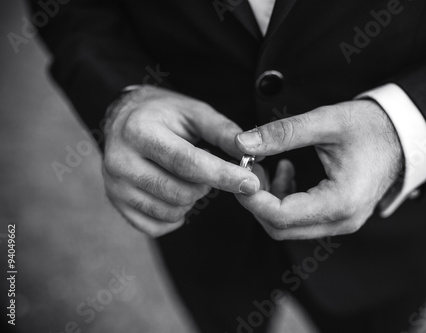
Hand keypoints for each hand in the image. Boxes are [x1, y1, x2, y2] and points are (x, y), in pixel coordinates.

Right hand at [103, 86, 259, 236]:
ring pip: (171, 211)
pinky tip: (174, 191)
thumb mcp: (194, 112)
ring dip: (192, 199)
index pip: (186, 163)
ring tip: (188, 176)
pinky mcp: (116, 203)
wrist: (124, 118)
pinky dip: (175, 215)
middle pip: (181, 192)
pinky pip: (157, 226)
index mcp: (139, 131)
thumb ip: (223, 132)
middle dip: (207, 185)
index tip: (250, 183)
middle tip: (207, 168)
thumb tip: (251, 155)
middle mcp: (120, 161)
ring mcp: (115, 186)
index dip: (222, 175)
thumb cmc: (164, 114)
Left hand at [234, 100, 402, 239]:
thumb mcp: (326, 122)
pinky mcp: (338, 217)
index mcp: (340, 202)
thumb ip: (283, 133)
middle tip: (250, 167)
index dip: (251, 197)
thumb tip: (243, 143)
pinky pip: (300, 220)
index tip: (239, 171)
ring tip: (269, 165)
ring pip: (287, 227)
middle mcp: (341, 221)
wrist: (403, 136)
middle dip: (256, 200)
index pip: (280, 216)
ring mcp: (341, 223)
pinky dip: (283, 200)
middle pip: (279, 228)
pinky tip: (286, 171)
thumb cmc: (371, 127)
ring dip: (269, 200)